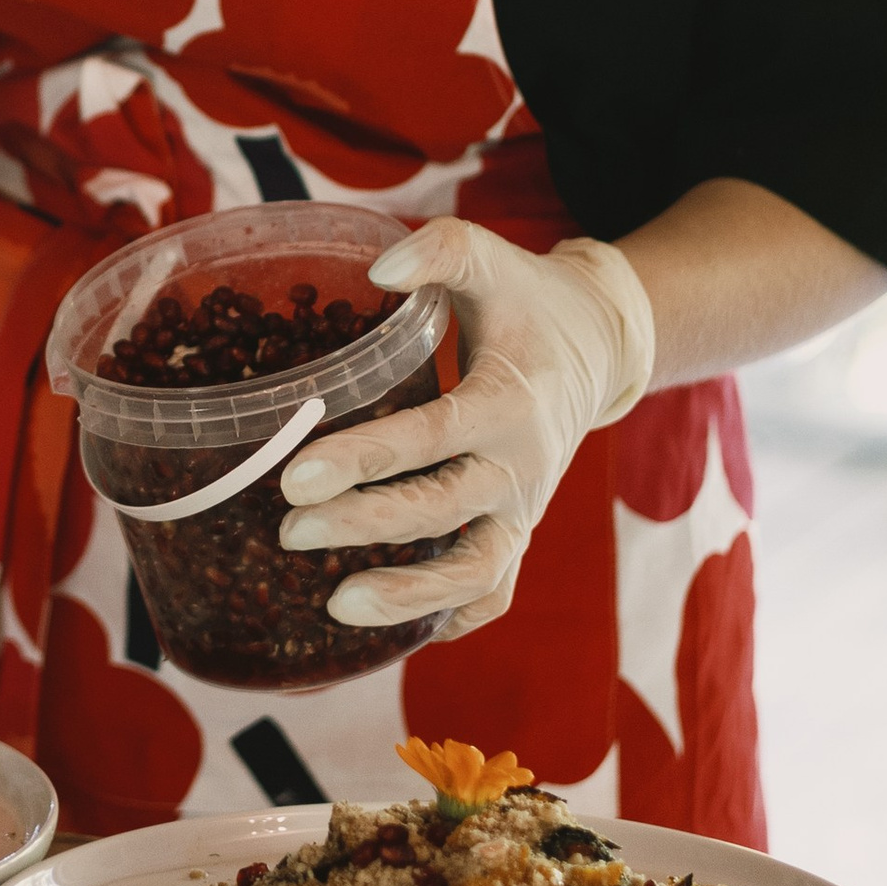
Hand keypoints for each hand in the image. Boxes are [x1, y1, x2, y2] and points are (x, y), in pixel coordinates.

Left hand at [276, 222, 654, 640]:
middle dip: (365, 527)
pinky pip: (495, 590)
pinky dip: (455, 615)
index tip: (296, 477)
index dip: (365, 461)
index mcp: (509, 399)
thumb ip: (438, 251)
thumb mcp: (489, 258)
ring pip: (476, 570)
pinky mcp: (520, 531)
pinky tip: (402, 634)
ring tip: (337, 606)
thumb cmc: (524, 300)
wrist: (597, 345)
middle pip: (442, 510)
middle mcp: (522, 464)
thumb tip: (376, 269)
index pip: (433, 438)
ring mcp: (524, 507)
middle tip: (288, 531)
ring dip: (411, 595)